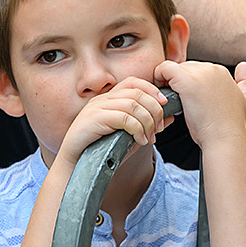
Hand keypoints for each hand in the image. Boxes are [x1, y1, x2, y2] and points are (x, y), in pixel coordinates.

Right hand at [55, 77, 169, 167]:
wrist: (75, 164)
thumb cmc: (99, 151)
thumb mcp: (128, 136)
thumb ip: (146, 126)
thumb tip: (170, 118)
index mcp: (109, 98)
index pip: (134, 82)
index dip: (152, 90)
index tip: (163, 105)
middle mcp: (103, 99)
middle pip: (137, 93)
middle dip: (154, 110)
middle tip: (159, 128)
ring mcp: (97, 107)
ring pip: (133, 104)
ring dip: (147, 122)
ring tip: (149, 137)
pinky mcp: (94, 119)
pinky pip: (124, 118)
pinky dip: (137, 129)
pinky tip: (140, 141)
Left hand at [157, 60, 245, 147]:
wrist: (225, 138)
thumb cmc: (229, 126)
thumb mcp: (245, 101)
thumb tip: (242, 66)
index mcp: (222, 71)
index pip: (196, 69)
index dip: (189, 83)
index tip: (187, 99)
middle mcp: (211, 68)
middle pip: (184, 68)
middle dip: (178, 82)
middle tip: (177, 102)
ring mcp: (198, 73)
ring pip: (174, 69)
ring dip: (168, 82)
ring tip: (170, 100)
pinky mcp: (186, 81)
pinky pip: (164, 69)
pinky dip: (159, 77)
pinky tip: (162, 93)